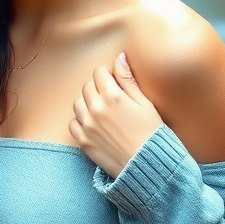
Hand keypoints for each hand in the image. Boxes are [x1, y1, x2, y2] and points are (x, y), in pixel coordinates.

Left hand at [70, 51, 164, 177]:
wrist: (147, 166)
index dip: (108, 75)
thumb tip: (120, 56)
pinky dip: (81, 121)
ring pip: (78, 103)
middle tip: (112, 99)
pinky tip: (95, 125)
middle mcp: (96, 109)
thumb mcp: (145, 103)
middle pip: (87, 86)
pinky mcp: (83, 141)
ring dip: (88, 103)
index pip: (99, 72)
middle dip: (98, 88)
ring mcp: (87, 126)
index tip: (115, 83)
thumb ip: (129, 79)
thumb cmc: (151, 134)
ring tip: (104, 113)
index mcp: (113, 96)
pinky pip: (73, 123)